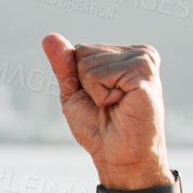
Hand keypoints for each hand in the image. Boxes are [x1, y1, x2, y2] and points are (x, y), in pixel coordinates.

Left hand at [41, 34, 169, 187]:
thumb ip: (64, 64)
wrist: (121, 156)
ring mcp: (143, 59)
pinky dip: (102, 95)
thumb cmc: (99, 128)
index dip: (78, 80)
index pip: (79, 50)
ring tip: (117, 105)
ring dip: (95, 92)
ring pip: (88, 64)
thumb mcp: (74, 93)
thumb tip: (48, 37)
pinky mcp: (144, 71)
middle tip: (108, 105)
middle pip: (82, 53)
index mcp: (124, 55)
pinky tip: (122, 104)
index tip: (99, 100)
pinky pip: (98, 75)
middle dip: (85, 84)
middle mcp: (138, 52)